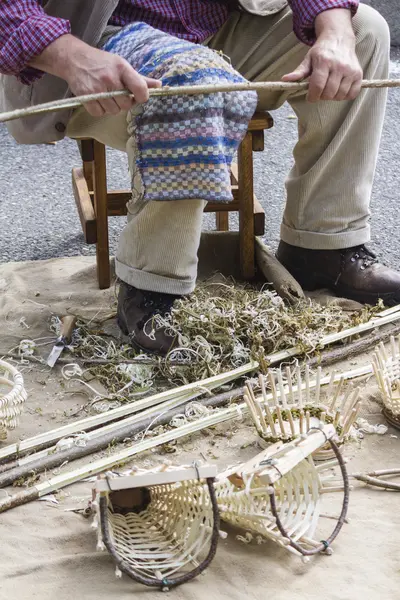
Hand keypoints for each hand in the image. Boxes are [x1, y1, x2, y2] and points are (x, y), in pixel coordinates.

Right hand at [29, 35, 160, 115]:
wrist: (74, 59)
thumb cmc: (102, 63)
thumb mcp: (121, 65)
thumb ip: (139, 78)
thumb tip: (159, 85)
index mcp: (122, 69)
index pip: (140, 88)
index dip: (142, 97)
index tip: (139, 96)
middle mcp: (110, 78)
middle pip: (126, 105)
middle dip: (124, 103)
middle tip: (118, 94)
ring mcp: (97, 89)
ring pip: (113, 111)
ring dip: (112, 106)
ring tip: (106, 95)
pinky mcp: (86, 97)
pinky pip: (100, 113)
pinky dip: (100, 110)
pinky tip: (98, 100)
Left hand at [282, 9, 362, 102]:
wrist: (339, 38)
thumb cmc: (321, 51)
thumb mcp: (308, 59)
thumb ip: (298, 72)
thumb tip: (285, 80)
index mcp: (324, 62)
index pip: (317, 86)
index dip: (312, 96)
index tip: (310, 97)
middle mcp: (339, 65)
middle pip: (328, 93)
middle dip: (321, 96)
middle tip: (320, 91)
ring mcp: (350, 70)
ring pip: (340, 96)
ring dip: (332, 96)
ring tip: (329, 88)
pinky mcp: (358, 74)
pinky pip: (352, 94)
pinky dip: (345, 95)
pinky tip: (339, 89)